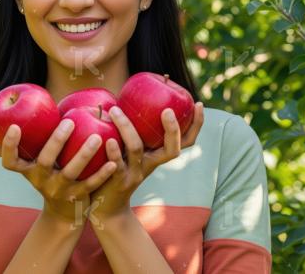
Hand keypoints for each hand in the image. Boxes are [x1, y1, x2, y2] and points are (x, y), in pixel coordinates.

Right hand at [0, 108, 117, 226]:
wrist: (63, 212)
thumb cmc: (49, 172)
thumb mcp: (37, 158)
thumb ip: (36, 134)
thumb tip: (32, 99)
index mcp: (26, 168)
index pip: (8, 159)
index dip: (8, 144)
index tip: (14, 125)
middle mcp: (39, 179)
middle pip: (43, 161)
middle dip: (56, 141)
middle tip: (68, 122)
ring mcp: (57, 190)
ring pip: (69, 172)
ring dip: (83, 154)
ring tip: (98, 137)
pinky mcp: (76, 197)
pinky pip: (89, 184)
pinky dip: (101, 174)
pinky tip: (112, 162)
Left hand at [87, 102, 204, 225]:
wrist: (105, 208)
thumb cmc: (116, 170)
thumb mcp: (129, 152)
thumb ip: (132, 130)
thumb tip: (124, 96)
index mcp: (157, 155)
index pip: (185, 142)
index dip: (196, 125)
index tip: (199, 104)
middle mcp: (150, 165)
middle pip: (171, 149)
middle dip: (172, 130)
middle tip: (167, 110)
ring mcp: (135, 174)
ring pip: (136, 149)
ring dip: (126, 127)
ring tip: (114, 109)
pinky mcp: (117, 181)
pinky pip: (117, 165)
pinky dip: (113, 152)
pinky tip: (107, 140)